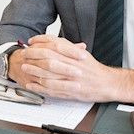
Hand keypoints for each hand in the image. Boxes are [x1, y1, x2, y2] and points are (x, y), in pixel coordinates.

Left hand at [17, 34, 133, 103]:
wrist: (108, 84)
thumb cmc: (94, 69)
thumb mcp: (81, 54)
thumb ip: (67, 47)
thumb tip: (50, 42)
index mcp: (75, 54)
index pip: (54, 44)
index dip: (40, 42)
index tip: (31, 42)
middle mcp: (73, 65)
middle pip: (49, 57)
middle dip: (34, 55)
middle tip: (24, 54)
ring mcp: (71, 79)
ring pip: (49, 74)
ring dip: (34, 70)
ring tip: (24, 68)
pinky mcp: (71, 92)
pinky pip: (52, 89)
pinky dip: (40, 87)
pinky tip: (31, 85)